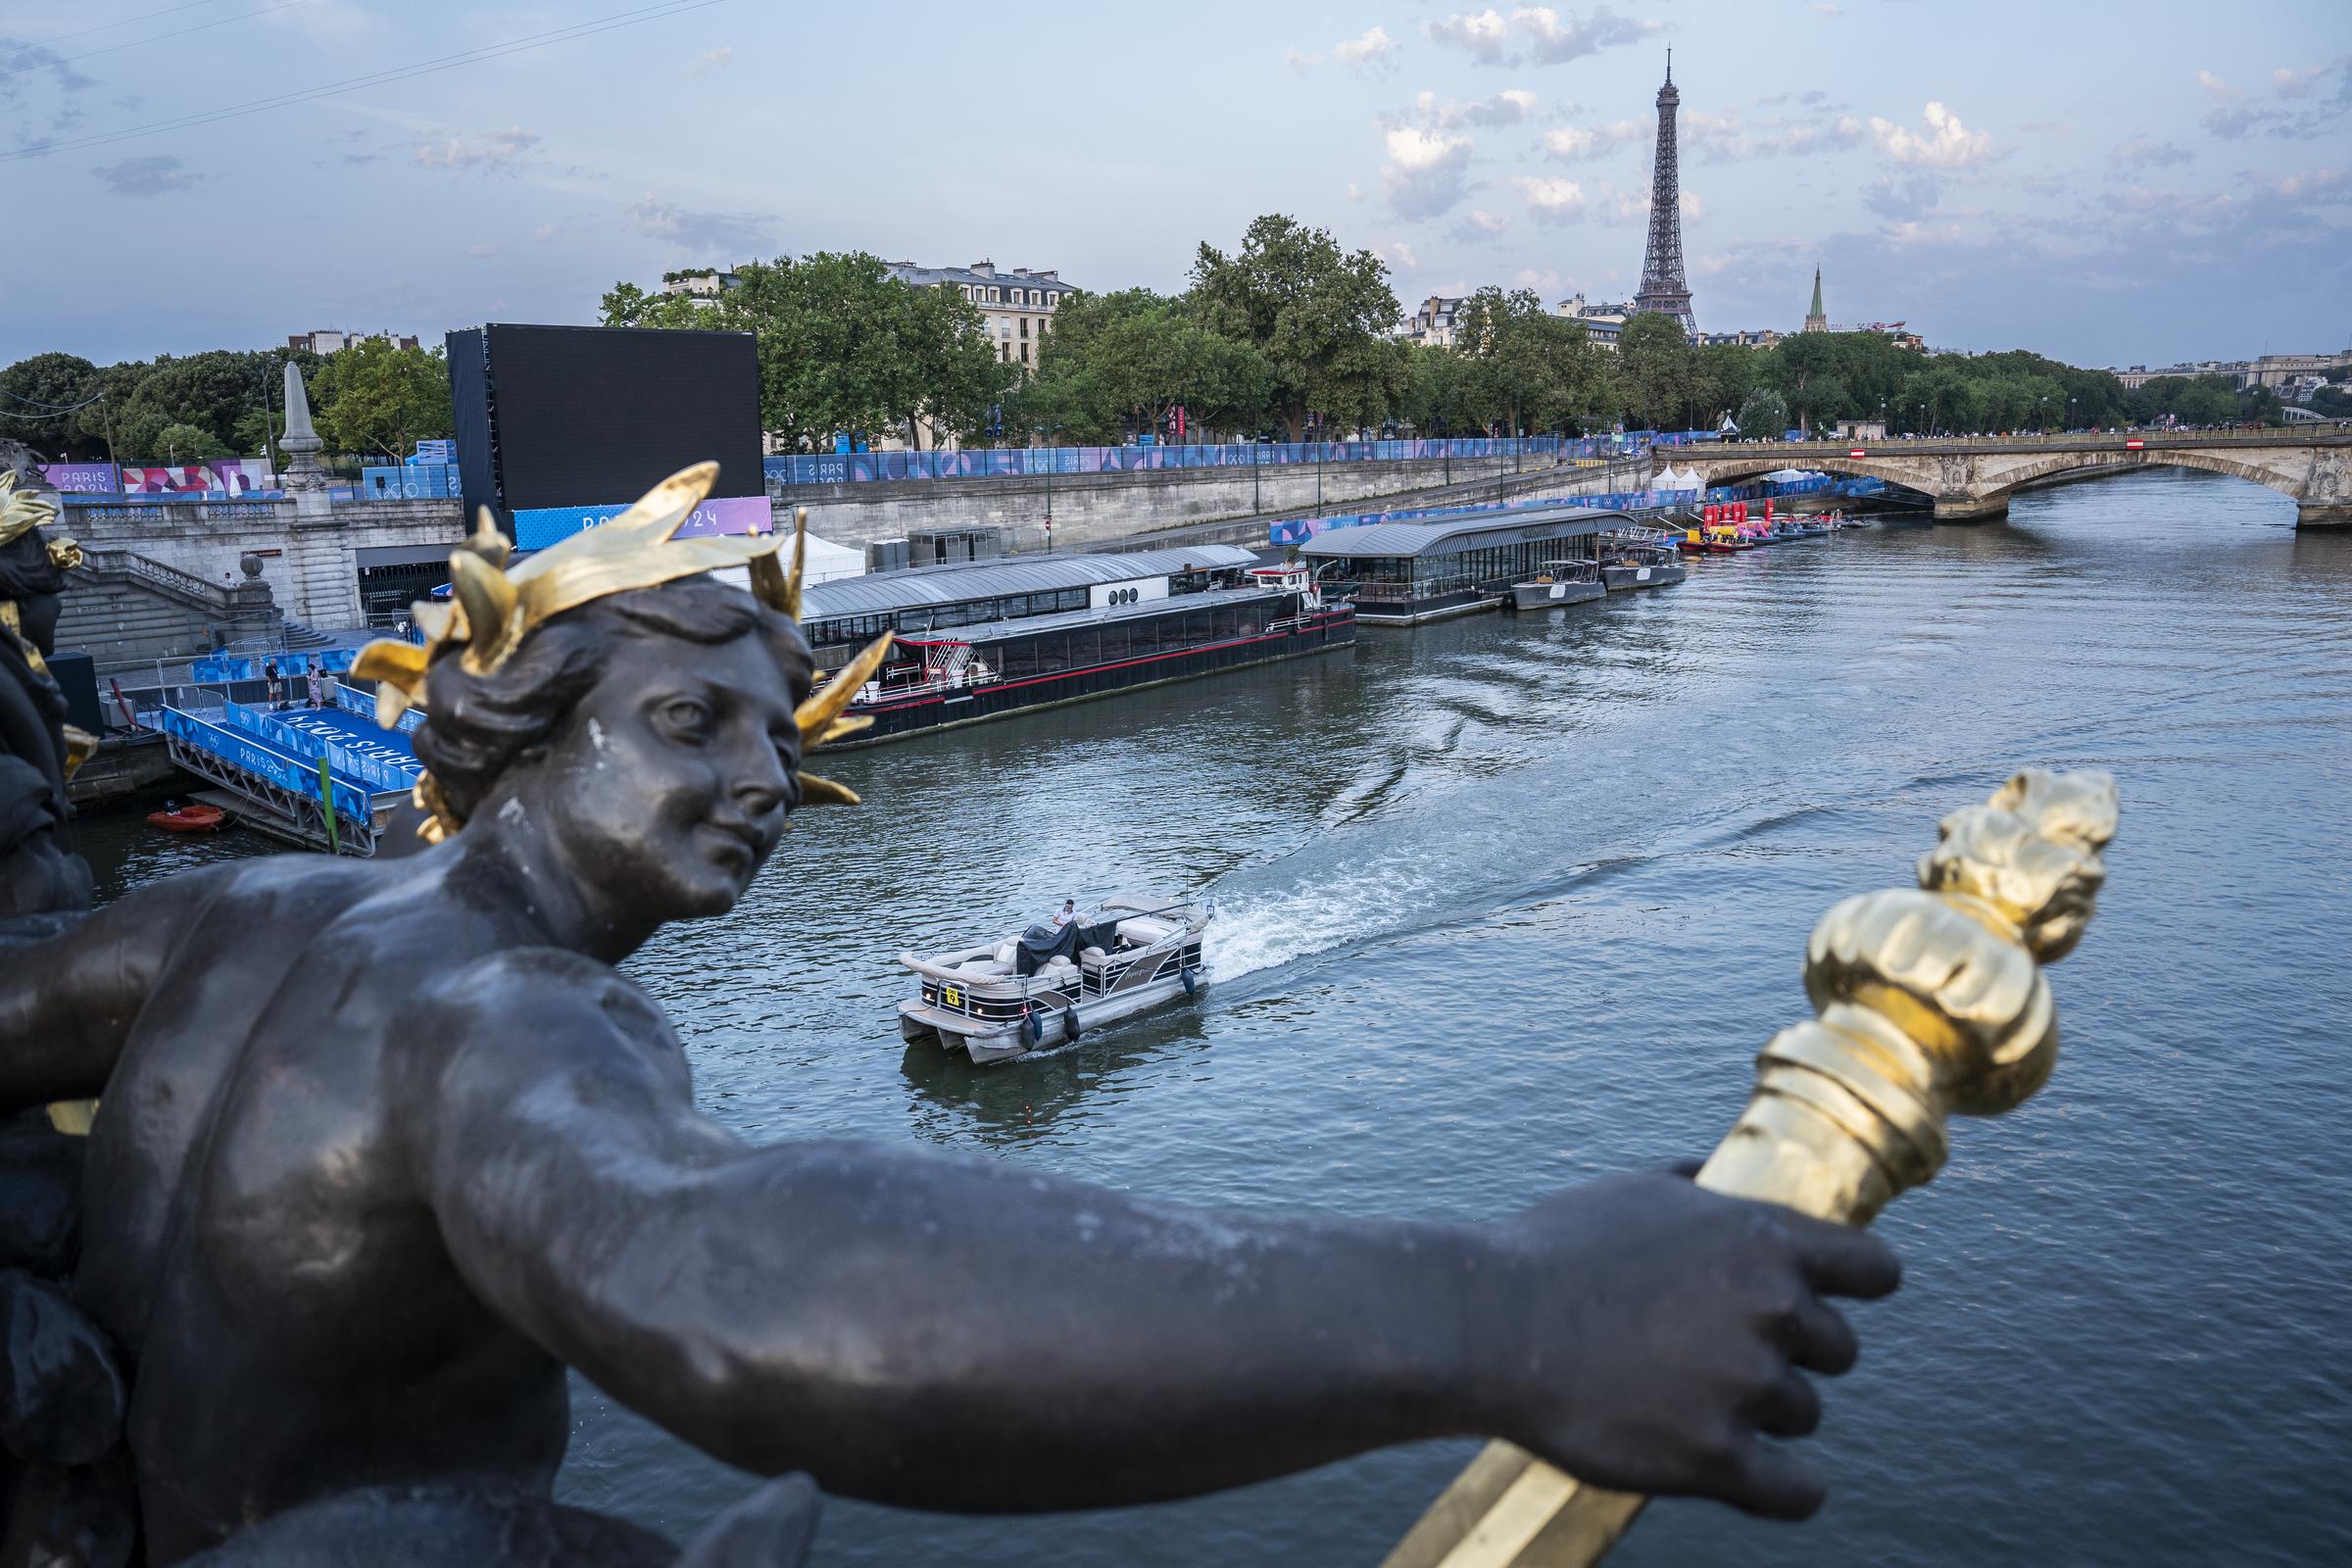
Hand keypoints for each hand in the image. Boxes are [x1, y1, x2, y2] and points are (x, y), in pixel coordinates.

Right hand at [1480, 1168, 1899, 1518]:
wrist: (1490, 1324)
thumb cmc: (1554, 1252)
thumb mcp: (1636, 1191)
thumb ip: (1702, 1187)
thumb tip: (1724, 1178)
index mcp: (1761, 1240)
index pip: (1874, 1269)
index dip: (1857, 1286)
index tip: (1832, 1299)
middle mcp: (1770, 1309)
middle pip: (1838, 1349)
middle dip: (1791, 1352)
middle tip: (1722, 1354)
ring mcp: (1746, 1386)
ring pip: (1804, 1413)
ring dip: (1760, 1411)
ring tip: (1688, 1396)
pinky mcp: (1716, 1457)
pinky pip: (1796, 1491)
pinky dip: (1780, 1487)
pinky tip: (1749, 1474)